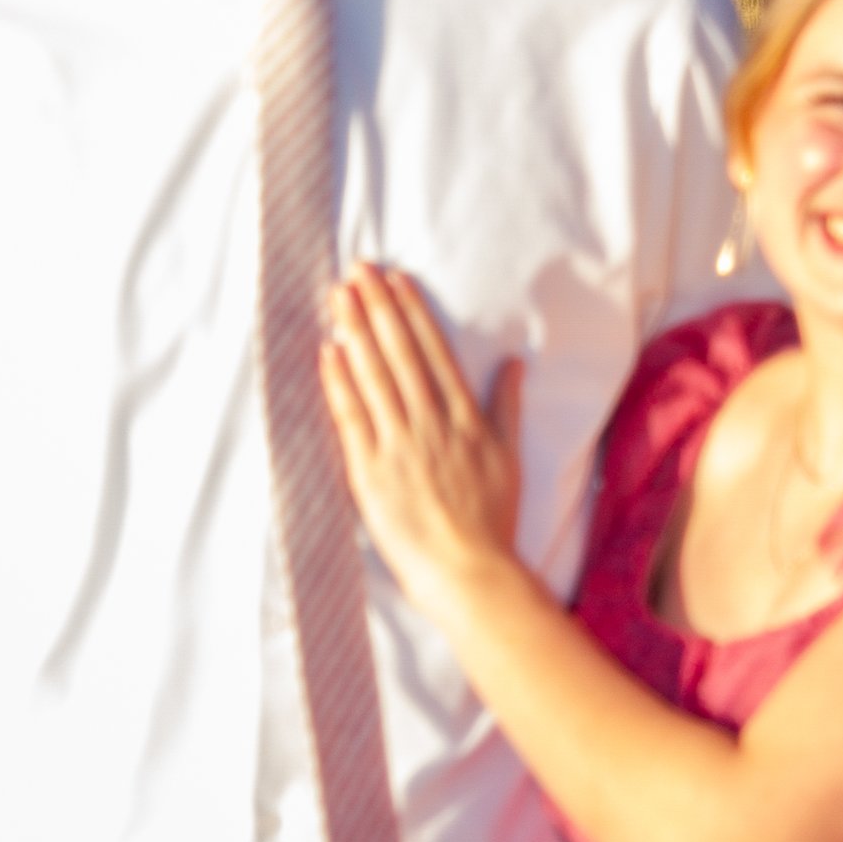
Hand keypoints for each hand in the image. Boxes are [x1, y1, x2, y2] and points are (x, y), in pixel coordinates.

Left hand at [323, 265, 523, 616]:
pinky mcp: (371, 473)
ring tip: (338, 296)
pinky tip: (328, 351)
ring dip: (355, 332)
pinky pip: (352, 418)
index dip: (412, 312)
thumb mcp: (509, 457)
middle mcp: (432, 424)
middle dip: (377, 307)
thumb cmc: (491, 520)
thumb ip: (508, 406)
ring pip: (374, 376)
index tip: (395, 280)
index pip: (434, 352)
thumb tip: (514, 363)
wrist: (470, 571)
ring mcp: (400, 446)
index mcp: (466, 418)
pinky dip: (339, 382)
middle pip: (400, 353)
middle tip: (358, 270)